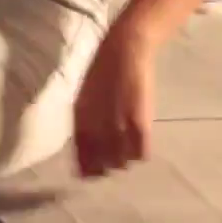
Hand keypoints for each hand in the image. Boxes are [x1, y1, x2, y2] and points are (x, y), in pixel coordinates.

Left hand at [73, 27, 156, 178]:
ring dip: (125, 159)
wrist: (124, 49)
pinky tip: (140, 141)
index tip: (91, 173)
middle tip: (113, 157)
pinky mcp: (139, 122)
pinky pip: (142, 153)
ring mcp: (119, 126)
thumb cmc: (102, 71)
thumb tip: (83, 149)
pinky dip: (141, 152)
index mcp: (80, 119)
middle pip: (103, 165)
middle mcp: (97, 127)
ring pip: (123, 163)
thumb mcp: (84, 98)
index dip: (87, 169)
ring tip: (127, 145)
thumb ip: (83, 123)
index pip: (81, 157)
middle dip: (107, 166)